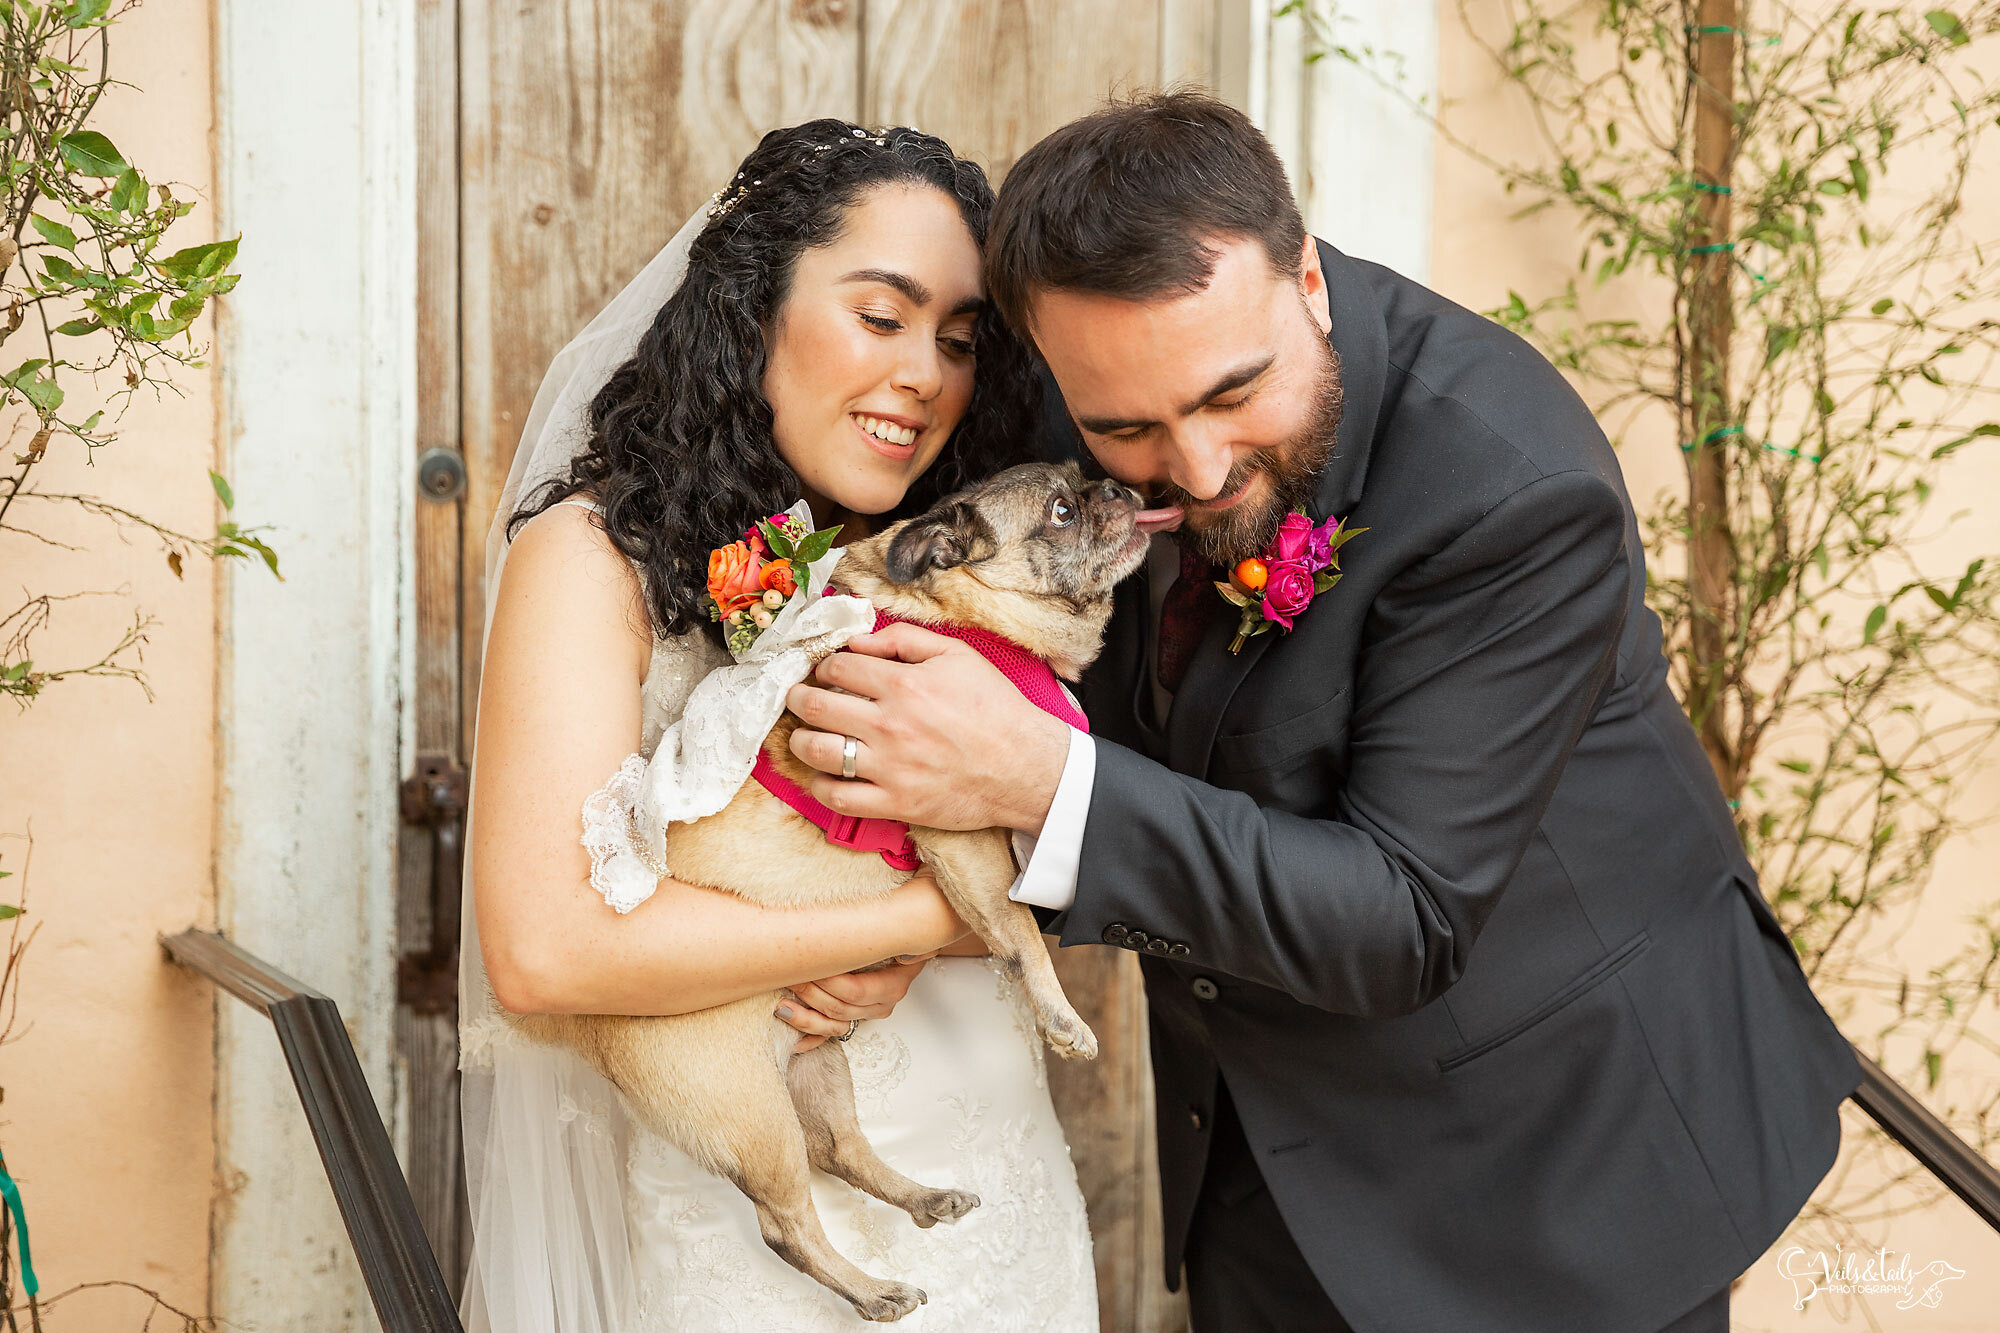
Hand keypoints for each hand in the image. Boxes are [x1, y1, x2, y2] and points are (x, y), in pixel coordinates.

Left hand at [778, 955, 934, 1051]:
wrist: (904, 949)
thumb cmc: (899, 941)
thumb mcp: (909, 940)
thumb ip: (908, 948)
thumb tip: (905, 957)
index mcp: (891, 986)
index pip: (855, 991)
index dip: (828, 982)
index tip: (808, 965)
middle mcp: (879, 1005)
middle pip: (839, 1008)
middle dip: (810, 993)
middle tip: (789, 974)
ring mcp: (866, 1015)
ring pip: (833, 1025)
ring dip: (805, 1019)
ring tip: (782, 1006)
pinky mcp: (854, 1018)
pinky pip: (831, 1036)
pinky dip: (812, 1040)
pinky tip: (796, 1042)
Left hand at [785, 623, 1068, 834]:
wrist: (1025, 766)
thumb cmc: (994, 708)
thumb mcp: (957, 655)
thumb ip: (904, 639)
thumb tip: (858, 640)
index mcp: (903, 684)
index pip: (836, 668)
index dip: (822, 666)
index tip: (824, 672)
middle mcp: (889, 725)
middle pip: (815, 706)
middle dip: (796, 697)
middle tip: (797, 698)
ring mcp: (889, 767)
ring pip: (816, 751)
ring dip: (799, 740)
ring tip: (802, 735)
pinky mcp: (895, 803)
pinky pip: (837, 797)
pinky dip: (819, 786)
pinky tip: (822, 776)